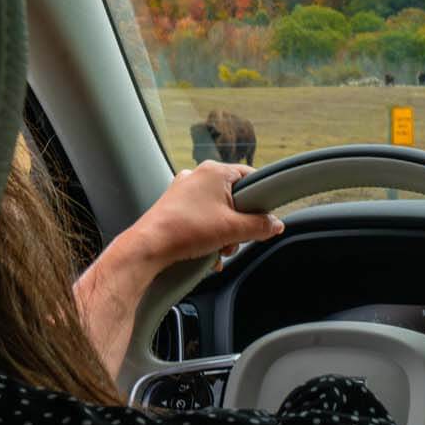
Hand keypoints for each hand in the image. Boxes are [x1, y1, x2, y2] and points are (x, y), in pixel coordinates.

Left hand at [75, 161, 283, 378]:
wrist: (148, 248)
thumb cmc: (186, 231)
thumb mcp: (233, 230)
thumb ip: (261, 226)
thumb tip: (276, 225)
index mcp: (215, 171)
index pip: (252, 177)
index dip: (261, 200)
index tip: (264, 218)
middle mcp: (198, 176)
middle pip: (234, 198)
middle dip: (238, 224)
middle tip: (235, 240)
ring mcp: (183, 190)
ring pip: (217, 210)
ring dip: (223, 233)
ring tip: (216, 250)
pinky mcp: (173, 206)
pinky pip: (200, 217)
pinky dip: (206, 234)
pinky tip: (205, 252)